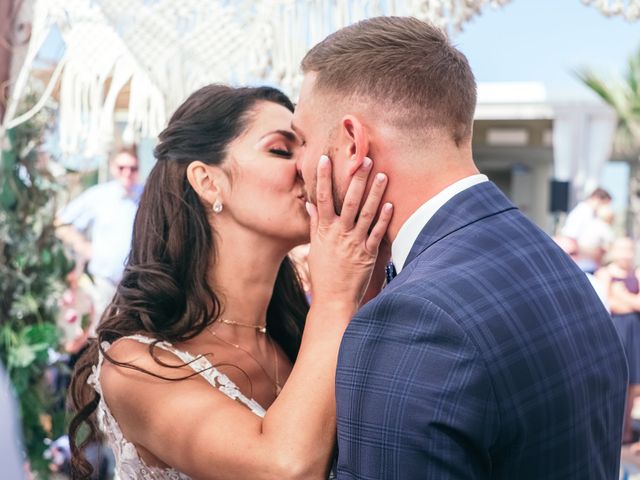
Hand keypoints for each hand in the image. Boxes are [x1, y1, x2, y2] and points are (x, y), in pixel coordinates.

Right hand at [305, 155, 392, 309]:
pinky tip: (390, 204)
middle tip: (364, 159)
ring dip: (375, 193)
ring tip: (382, 175)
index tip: (324, 158)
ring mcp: (354, 243)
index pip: (322, 198)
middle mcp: (339, 234)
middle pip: (349, 201)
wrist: (333, 299)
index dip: (323, 178)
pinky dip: (384, 219)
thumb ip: (315, 224)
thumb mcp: (315, 248)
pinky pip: (377, 233)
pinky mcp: (368, 254)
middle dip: (357, 179)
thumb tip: (310, 204)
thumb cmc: (323, 274)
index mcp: (324, 230)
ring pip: (367, 213)